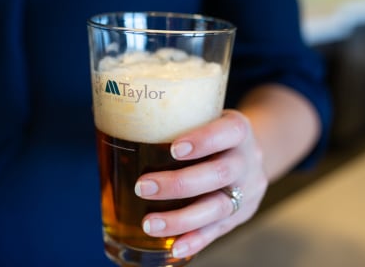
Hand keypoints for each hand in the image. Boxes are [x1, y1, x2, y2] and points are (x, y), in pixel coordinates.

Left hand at [134, 109, 267, 258]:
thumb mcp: (205, 116)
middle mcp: (247, 160)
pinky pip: (219, 230)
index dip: (204, 141)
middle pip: (221, 173)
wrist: (251, 151)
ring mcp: (247, 190)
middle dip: (180, 184)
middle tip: (143, 187)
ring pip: (219, 207)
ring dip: (182, 219)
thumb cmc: (213, 132)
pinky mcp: (240, 214)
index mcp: (239, 130)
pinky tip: (174, 248)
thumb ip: (174, 120)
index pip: (228, 132)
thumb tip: (113, 120)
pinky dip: (195, 240)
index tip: (174, 149)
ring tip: (150, 224)